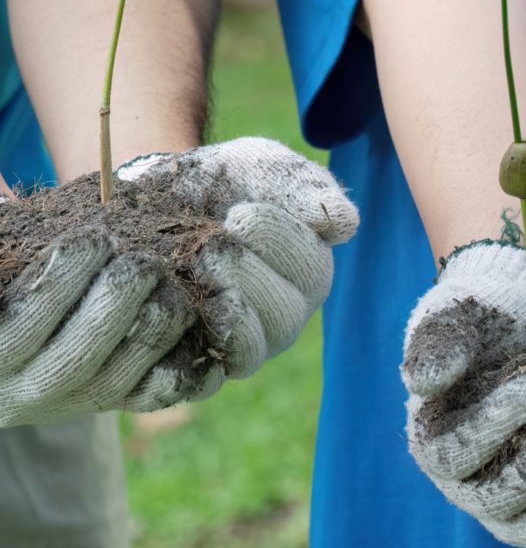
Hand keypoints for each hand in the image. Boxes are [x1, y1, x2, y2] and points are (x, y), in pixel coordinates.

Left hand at [0, 137, 356, 424]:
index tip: (240, 214)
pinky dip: (188, 354)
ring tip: (193, 272)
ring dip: (222, 312)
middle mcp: (285, 311)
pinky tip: (174, 312)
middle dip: (245, 275)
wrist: (158, 199)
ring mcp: (245, 343)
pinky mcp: (200, 367)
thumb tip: (346, 224)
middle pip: (285, 316)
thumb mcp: (264, 167)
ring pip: (252, 352)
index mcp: (308, 267)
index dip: (278, 244)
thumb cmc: (224, 181)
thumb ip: (305, 187)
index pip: (310, 270)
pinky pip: (203, 380)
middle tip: (209, 246)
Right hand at [402, 241, 525, 547]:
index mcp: (434, 445)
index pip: (457, 453)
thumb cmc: (481, 324)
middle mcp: (465, 486)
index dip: (498, 426)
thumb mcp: (454, 322)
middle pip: (495, 499)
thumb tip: (426, 382)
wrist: (521, 331)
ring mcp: (506, 504)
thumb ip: (438, 347)